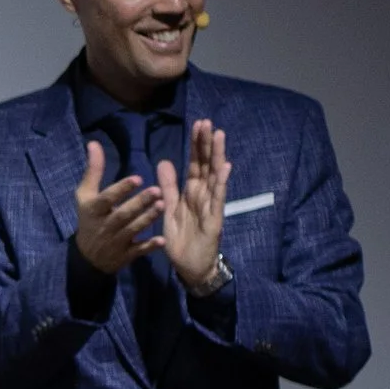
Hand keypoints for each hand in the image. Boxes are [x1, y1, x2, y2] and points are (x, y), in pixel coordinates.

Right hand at [72, 140, 164, 273]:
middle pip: (122, 214)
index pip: (106, 198)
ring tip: (163, 205)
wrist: (87, 256)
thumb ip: (93, 170)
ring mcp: (115, 242)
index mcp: (94, 209)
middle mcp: (104, 226)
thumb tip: (94, 143)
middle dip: (139, 203)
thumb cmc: (89, 218)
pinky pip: (138, 251)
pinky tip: (162, 240)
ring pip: (132, 230)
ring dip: (147, 219)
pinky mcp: (125, 255)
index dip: (121, 189)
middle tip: (157, 190)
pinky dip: (149, 246)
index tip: (138, 178)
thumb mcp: (85, 195)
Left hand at [158, 120, 232, 290]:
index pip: (194, 164)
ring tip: (219, 136)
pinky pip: (218, 198)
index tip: (197, 124)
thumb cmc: (181, 239)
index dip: (195, 145)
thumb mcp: (169, 209)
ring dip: (216, 156)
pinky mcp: (214, 218)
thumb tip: (164, 161)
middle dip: (206, 144)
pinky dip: (221, 182)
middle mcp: (203, 195)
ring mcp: (211, 206)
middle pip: (205, 165)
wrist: (189, 267)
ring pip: (214, 176)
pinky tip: (225, 167)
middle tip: (207, 122)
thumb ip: (168, 186)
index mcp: (190, 192)